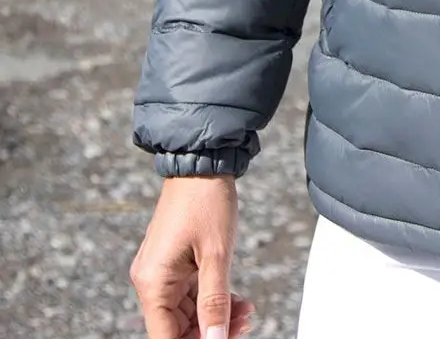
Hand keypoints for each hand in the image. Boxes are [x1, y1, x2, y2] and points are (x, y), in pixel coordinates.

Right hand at [130, 175, 254, 338]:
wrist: (202, 161)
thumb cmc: (206, 201)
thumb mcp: (217, 255)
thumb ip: (215, 302)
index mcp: (153, 283)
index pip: (167, 338)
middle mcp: (151, 280)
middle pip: (177, 327)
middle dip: (211, 330)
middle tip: (245, 324)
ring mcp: (162, 271)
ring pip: (187, 311)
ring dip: (216, 314)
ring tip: (246, 311)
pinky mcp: (174, 262)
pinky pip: (191, 292)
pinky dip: (212, 297)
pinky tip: (236, 299)